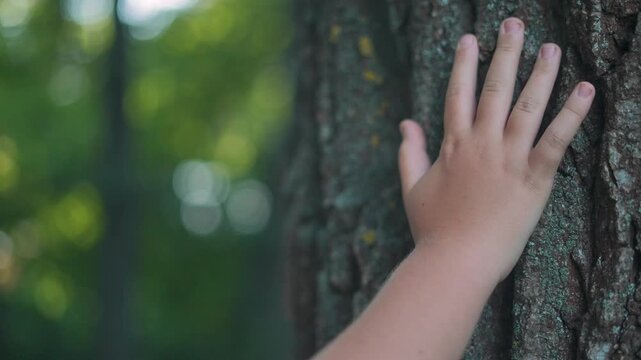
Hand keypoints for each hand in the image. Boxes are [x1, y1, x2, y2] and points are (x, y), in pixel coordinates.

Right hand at [398, 17, 594, 280]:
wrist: (456, 262)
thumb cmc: (432, 229)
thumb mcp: (412, 188)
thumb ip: (408, 153)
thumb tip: (404, 124)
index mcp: (453, 146)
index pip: (458, 94)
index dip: (464, 64)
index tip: (470, 39)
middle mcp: (482, 145)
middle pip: (495, 90)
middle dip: (505, 53)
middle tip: (514, 24)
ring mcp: (509, 160)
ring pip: (528, 107)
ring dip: (541, 74)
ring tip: (551, 47)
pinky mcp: (534, 179)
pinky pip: (556, 140)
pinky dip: (572, 113)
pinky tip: (586, 88)